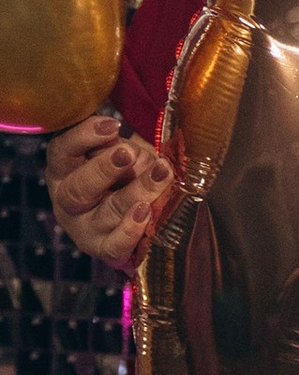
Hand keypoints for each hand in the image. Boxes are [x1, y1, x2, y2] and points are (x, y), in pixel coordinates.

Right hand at [47, 110, 173, 271]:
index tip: (113, 124)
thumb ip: (118, 146)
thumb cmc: (125, 172)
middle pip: (78, 188)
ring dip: (136, 192)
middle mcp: (68, 201)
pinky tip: (147, 212)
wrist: (137, 213)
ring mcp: (85, 229)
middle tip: (128, 154)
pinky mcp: (106, 250)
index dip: (84, 136)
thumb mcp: (119, 152)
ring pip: (107, 214)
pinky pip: (115, 247)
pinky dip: (131, 231)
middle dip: (104, 169)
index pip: (62, 151)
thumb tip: (123, 144)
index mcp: (64, 170)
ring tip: (159, 174)